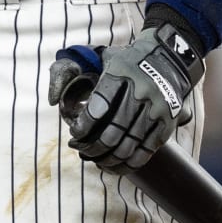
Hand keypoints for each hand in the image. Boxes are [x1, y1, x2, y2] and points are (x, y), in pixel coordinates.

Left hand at [48, 21, 203, 172]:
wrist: (170, 57)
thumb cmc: (128, 60)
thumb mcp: (104, 56)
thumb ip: (76, 70)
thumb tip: (52, 99)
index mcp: (121, 74)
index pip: (99, 106)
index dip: (84, 125)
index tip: (74, 134)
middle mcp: (140, 92)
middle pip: (113, 132)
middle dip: (93, 147)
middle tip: (80, 151)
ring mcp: (156, 109)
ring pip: (129, 145)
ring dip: (108, 159)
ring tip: (95, 160)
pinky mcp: (168, 122)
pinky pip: (147, 150)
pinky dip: (130, 163)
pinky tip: (115, 166)